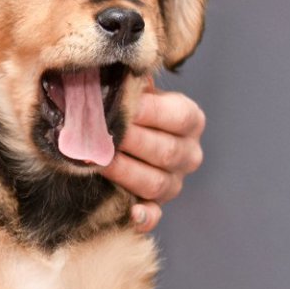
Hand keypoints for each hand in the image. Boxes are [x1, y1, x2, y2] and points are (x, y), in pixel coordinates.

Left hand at [102, 83, 205, 231]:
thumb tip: (119, 72)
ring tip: (99, 161)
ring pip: (156, 182)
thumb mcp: (138, 93)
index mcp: (190, 121)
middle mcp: (189, 154)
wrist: (126, 139)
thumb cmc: (130, 111)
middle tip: (101, 134)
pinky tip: (132, 212)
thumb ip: (134, 85)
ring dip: (126, 172)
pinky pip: (155, 215)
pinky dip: (145, 216)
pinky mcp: (157, 205)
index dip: (149, 112)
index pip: (179, 117)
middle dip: (131, 142)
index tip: (120, 106)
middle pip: (166, 151)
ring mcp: (174, 182)